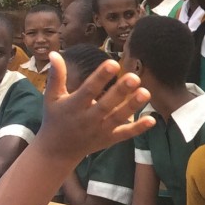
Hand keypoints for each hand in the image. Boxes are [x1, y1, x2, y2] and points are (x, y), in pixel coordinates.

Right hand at [38, 52, 152, 162]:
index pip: (88, 90)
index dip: (100, 77)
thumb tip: (53, 53)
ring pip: (118, 119)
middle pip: (106, 105)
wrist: (57, 151)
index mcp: (73, 106)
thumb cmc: (54, 119)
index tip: (112, 63)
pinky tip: (152, 119)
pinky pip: (125, 134)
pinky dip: (138, 129)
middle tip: (134, 77)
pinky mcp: (109, 140)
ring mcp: (100, 131)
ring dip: (132, 106)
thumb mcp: (51, 98)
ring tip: (146, 92)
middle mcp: (87, 119)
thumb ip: (56, 76)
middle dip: (120, 92)